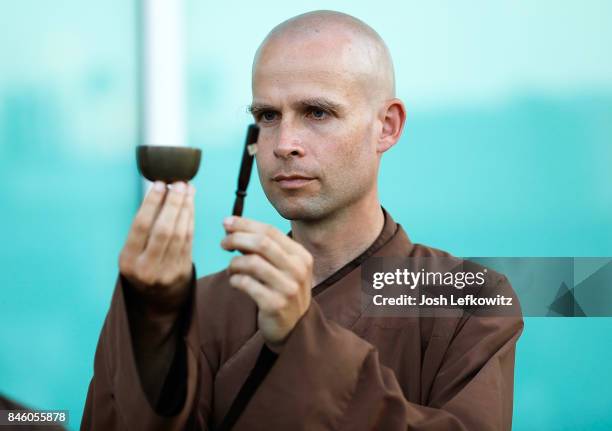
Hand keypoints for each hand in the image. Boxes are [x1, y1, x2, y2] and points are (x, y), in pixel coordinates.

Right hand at [119, 181, 194, 316]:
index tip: (159, 184)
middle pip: (164, 229)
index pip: (141, 226)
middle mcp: (147, 268)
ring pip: (180, 233)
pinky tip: (190, 204)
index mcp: (128, 260)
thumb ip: (144, 225)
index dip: (151, 203)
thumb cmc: (142, 263)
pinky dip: (190, 219)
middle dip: (173, 203)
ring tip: (187, 189)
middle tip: (179, 183)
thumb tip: (159, 189)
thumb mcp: (133, 250)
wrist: (157, 296)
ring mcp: (167, 271)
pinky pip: (189, 239)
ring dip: (185, 208)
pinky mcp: (183, 270)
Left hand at [221, 216, 312, 351]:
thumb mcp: (282, 267)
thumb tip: (232, 226)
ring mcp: (288, 288)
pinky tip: (235, 283)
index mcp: (301, 256)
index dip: (245, 224)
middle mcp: (298, 270)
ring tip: (231, 269)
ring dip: (234, 263)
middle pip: (261, 243)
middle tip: (223, 243)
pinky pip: (246, 284)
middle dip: (236, 238)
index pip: (270, 231)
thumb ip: (263, 248)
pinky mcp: (275, 304)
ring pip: (252, 263)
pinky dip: (235, 280)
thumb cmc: (282, 291)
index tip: (225, 222)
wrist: (295, 328)